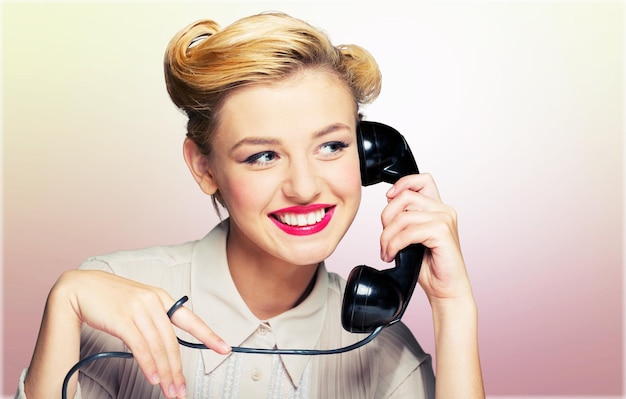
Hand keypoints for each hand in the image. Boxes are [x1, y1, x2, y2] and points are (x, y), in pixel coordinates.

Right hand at [55, 270, 230, 397]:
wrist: (81, 287)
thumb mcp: (138, 304)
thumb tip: (165, 348)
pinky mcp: (123, 319)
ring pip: (158, 347)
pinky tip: (152, 378)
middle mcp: (154, 302)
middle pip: (172, 342)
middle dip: (178, 369)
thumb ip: (154, 320)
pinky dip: (148, 365)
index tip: (224, 348)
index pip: (191, 320)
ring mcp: (139, 309)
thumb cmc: (109, 298)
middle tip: (181, 390)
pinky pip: (140, 346)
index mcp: (161, 298)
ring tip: (169, 391)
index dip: (209, 335)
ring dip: (164, 373)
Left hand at [379, 173, 471, 302]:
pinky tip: (392, 256)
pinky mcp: (442, 233)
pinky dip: (394, 245)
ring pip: (403, 217)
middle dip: (386, 217)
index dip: (402, 183)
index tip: (389, 197)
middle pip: (405, 197)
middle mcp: (444, 210)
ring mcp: (445, 220)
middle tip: (384, 240)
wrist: (446, 290)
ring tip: (386, 252)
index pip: (422, 180)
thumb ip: (405, 218)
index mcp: (438, 208)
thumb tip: (389, 202)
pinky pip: (408, 232)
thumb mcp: (412, 237)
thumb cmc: (429, 266)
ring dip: (387, 237)